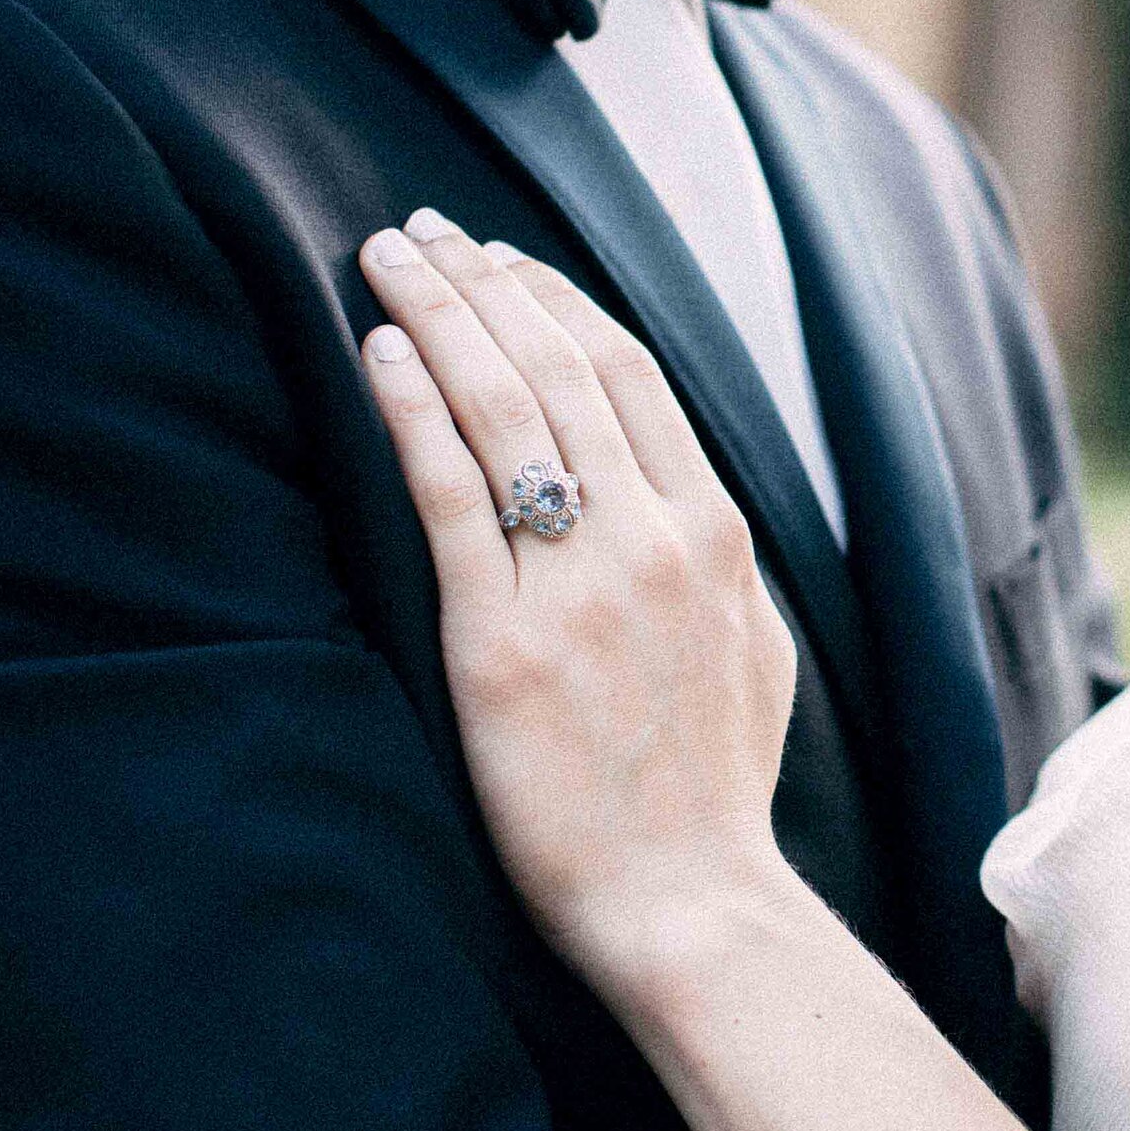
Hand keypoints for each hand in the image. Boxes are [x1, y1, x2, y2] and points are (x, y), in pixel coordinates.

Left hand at [358, 214, 797, 977]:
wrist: (689, 901)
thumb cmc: (711, 795)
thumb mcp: (752, 649)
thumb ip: (719, 563)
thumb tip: (682, 499)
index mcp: (716, 535)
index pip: (629, 374)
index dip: (557, 300)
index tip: (501, 259)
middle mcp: (654, 540)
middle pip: (560, 368)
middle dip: (484, 282)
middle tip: (421, 229)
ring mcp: (580, 588)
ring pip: (505, 408)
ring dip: (440, 315)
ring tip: (387, 257)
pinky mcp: (503, 644)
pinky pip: (450, 496)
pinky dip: (413, 409)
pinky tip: (377, 350)